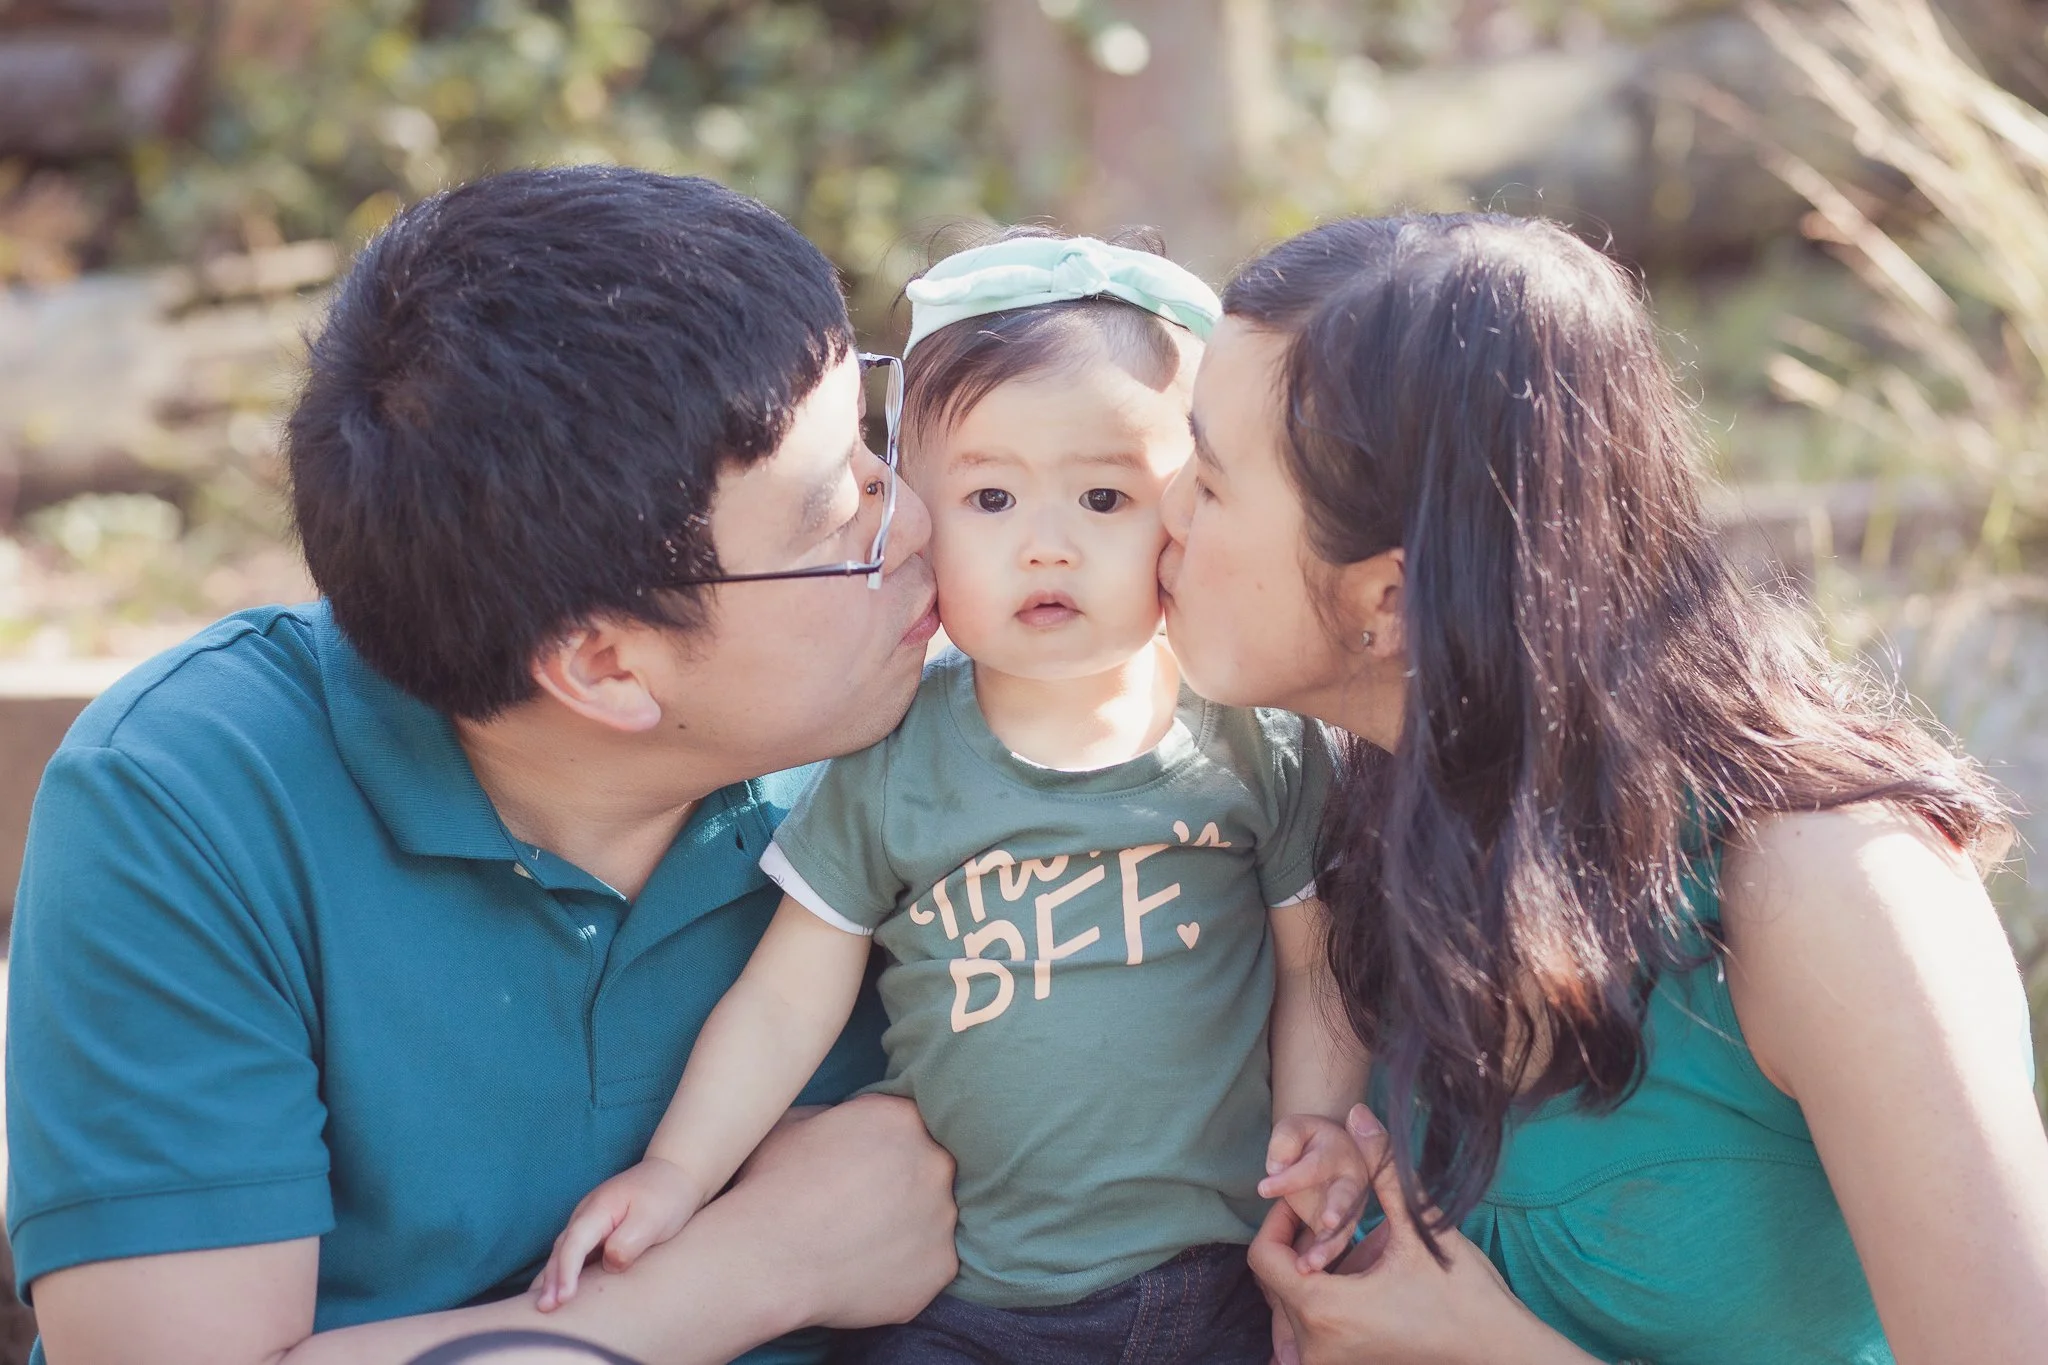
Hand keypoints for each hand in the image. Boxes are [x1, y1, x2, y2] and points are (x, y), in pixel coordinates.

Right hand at [532, 1158, 707, 1311]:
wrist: (674, 1174)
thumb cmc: (666, 1196)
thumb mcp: (653, 1218)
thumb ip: (628, 1242)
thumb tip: (608, 1264)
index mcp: (600, 1208)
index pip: (575, 1243)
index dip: (567, 1271)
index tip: (564, 1298)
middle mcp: (587, 1213)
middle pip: (562, 1249)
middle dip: (551, 1279)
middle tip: (544, 1309)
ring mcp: (589, 1221)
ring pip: (563, 1251)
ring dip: (552, 1278)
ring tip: (544, 1306)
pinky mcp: (596, 1231)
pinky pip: (574, 1253)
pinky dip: (563, 1271)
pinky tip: (558, 1290)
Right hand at [740, 1094, 957, 1329]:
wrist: (767, 1258)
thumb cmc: (771, 1187)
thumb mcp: (794, 1124)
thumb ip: (835, 1115)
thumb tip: (844, 1120)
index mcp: (901, 1118)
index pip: (910, 1125)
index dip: (887, 1147)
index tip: (865, 1168)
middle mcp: (934, 1163)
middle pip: (929, 1169)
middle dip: (905, 1185)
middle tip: (863, 1207)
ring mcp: (942, 1217)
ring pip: (934, 1218)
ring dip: (909, 1227)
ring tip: (862, 1243)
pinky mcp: (940, 1266)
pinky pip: (931, 1263)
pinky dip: (908, 1268)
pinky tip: (869, 1270)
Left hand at [1250, 1107, 1596, 1364]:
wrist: (1497, 1350)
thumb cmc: (1464, 1293)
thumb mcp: (1421, 1227)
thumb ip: (1384, 1168)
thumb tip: (1359, 1112)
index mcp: (1324, 1310)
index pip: (1263, 1257)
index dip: (1279, 1221)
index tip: (1307, 1202)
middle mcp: (1315, 1346)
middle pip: (1273, 1282)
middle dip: (1296, 1244)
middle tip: (1328, 1219)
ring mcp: (1329, 1363)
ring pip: (1292, 1305)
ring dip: (1313, 1271)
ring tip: (1353, 1247)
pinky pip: (1312, 1327)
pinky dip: (1327, 1297)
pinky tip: (1365, 1276)